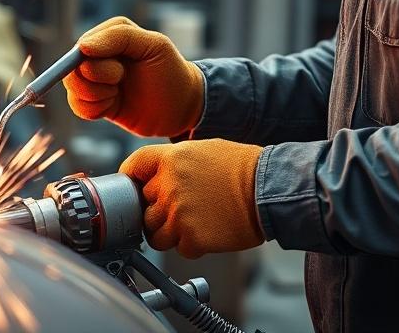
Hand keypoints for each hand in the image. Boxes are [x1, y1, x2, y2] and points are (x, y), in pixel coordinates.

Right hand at [64, 17, 203, 137]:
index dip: (95, 63)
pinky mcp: (96, 100)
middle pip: (72, 69)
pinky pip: (78, 106)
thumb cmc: (171, 71)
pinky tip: (112, 106)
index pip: (82, 46)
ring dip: (96, 96)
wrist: (181, 106)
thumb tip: (82, 46)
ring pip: (73, 88)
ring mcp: (96, 77)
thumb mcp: (154, 46)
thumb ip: (119, 37)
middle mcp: (98, 53)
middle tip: (121, 80)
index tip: (118, 72)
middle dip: (97, 81)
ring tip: (118, 94)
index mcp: (111, 33)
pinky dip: (93, 109)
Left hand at [120, 139, 263, 258]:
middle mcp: (168, 186)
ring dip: (170, 232)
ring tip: (195, 222)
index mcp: (170, 159)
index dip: (131, 179)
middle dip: (158, 209)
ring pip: (155, 234)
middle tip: (182, 208)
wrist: (268, 189)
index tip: (133, 188)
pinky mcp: (191, 239)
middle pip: (144, 206)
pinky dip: (192, 245)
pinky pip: (179, 248)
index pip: (134, 166)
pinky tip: (209, 230)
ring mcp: (178, 215)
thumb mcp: (203, 150)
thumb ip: (174, 163)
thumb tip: (156, 177)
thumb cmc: (242, 168)